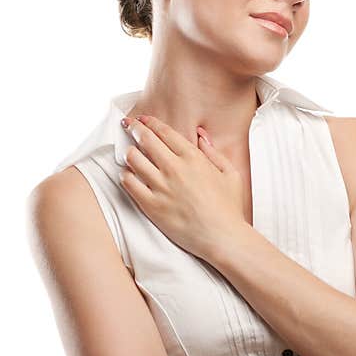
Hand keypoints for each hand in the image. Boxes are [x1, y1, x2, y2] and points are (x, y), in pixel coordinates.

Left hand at [118, 114, 247, 260]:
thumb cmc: (229, 207)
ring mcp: (161, 187)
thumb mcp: (230, 173)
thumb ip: (213, 152)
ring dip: (130, 152)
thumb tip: (201, 136)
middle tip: (129, 126)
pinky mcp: (151, 205)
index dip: (151, 122)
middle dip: (134, 129)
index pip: (165, 132)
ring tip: (131, 153)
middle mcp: (174, 169)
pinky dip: (126, 175)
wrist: (222, 236)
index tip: (143, 119)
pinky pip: (129, 183)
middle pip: (145, 140)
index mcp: (193, 158)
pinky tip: (129, 175)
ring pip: (133, 159)